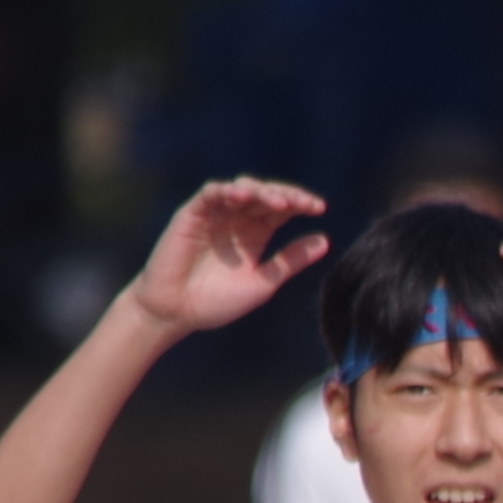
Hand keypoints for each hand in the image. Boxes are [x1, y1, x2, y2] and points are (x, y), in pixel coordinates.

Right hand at [124, 178, 326, 334]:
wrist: (177, 313)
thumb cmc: (217, 301)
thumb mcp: (264, 282)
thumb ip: (291, 261)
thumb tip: (325, 240)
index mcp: (256, 233)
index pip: (282, 209)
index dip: (301, 203)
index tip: (319, 208)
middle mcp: (237, 219)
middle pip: (265, 195)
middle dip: (286, 195)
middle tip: (304, 203)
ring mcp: (215, 214)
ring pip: (241, 189)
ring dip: (260, 191)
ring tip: (279, 202)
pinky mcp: (192, 214)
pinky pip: (210, 194)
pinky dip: (226, 191)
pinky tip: (242, 195)